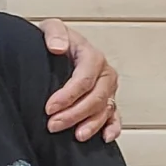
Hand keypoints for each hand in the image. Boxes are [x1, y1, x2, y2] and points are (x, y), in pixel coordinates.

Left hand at [40, 19, 121, 141]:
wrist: (58, 48)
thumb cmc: (56, 41)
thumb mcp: (51, 28)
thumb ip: (54, 33)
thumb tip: (57, 47)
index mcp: (92, 56)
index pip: (84, 79)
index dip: (68, 95)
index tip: (49, 107)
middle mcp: (104, 73)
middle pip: (96, 97)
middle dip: (75, 113)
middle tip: (53, 124)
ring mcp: (108, 89)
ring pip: (105, 109)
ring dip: (91, 124)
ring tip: (76, 135)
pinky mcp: (108, 101)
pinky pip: (115, 116)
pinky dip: (113, 127)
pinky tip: (105, 138)